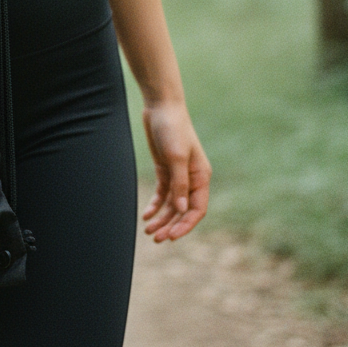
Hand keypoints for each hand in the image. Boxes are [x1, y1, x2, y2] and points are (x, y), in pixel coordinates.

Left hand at [141, 99, 210, 241]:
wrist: (161, 108)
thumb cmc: (173, 129)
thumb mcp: (176, 157)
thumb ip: (179, 184)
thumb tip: (182, 210)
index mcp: (201, 177)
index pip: (197, 209)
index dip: (186, 225)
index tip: (172, 237)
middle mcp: (191, 179)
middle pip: (183, 210)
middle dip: (171, 225)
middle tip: (156, 238)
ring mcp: (178, 175)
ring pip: (171, 204)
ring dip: (161, 218)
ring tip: (148, 230)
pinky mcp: (165, 170)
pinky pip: (162, 194)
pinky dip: (155, 205)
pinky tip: (146, 215)